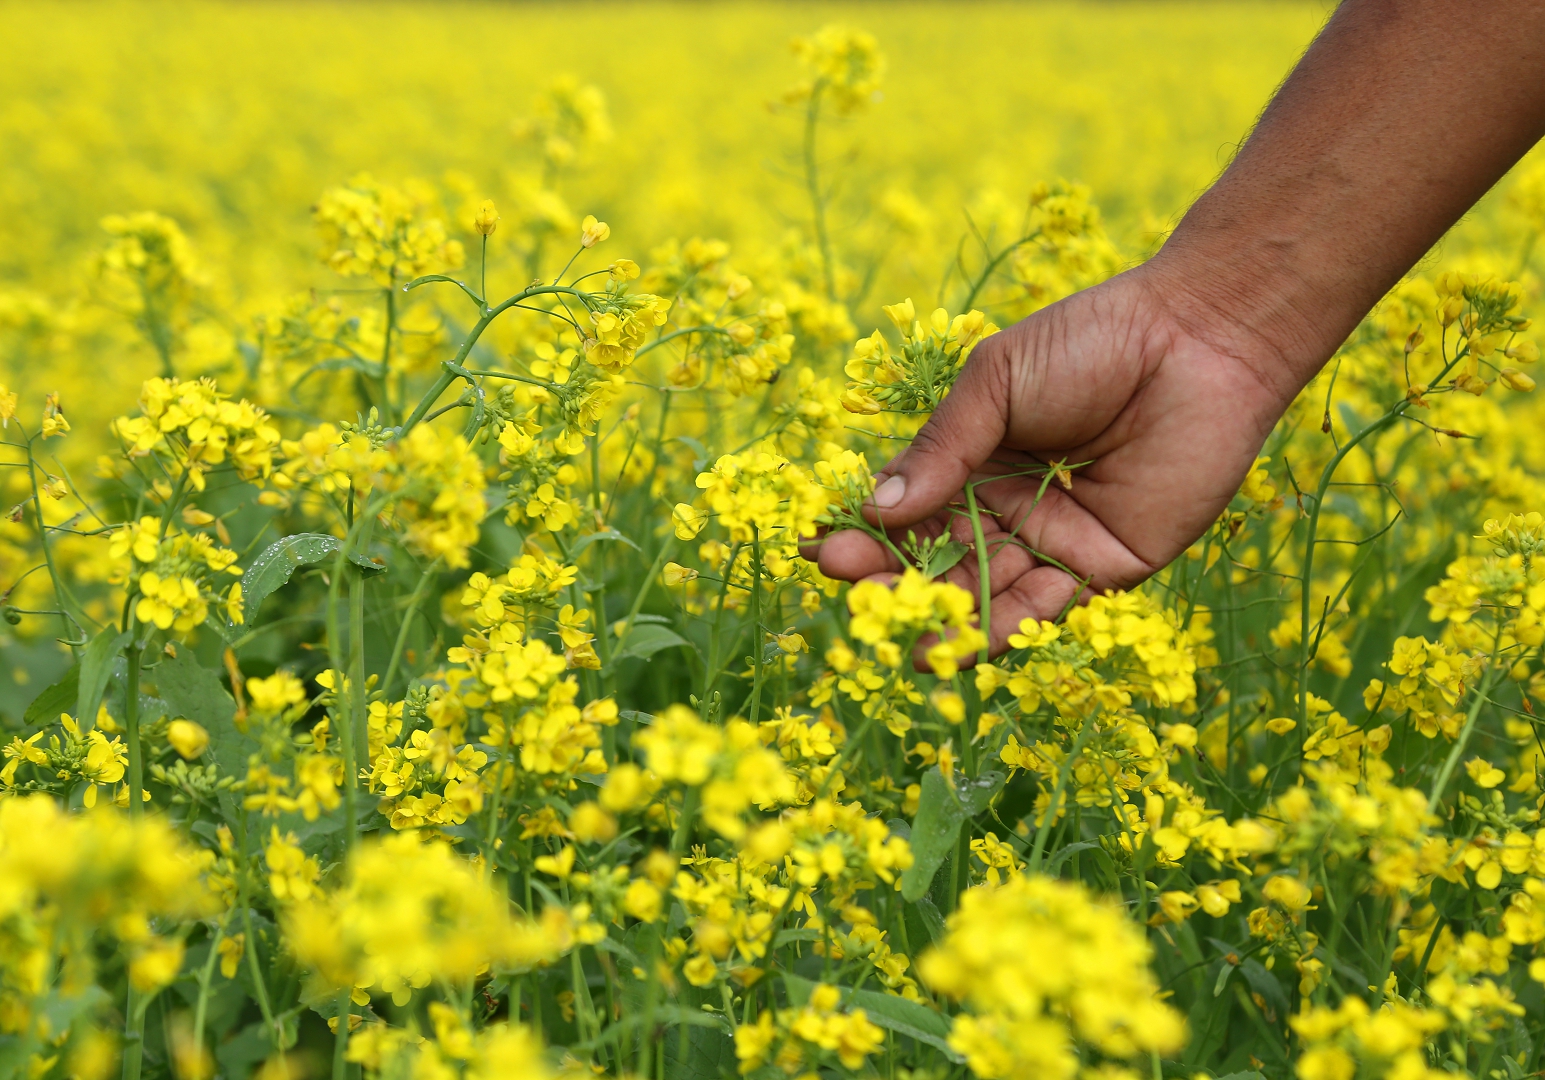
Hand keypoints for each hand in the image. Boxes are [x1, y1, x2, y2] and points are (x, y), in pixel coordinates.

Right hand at [809, 261, 1298, 655]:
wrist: (1198, 339)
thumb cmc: (1091, 341)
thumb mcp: (998, 382)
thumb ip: (943, 447)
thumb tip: (877, 507)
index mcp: (974, 459)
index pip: (905, 508)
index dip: (864, 531)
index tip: (820, 547)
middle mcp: (1007, 508)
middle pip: (938, 559)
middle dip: (895, 579)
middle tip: (853, 592)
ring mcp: (1054, 541)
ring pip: (986, 593)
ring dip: (943, 619)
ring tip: (903, 637)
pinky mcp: (1105, 569)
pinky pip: (1047, 606)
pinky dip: (1003, 628)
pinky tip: (961, 643)